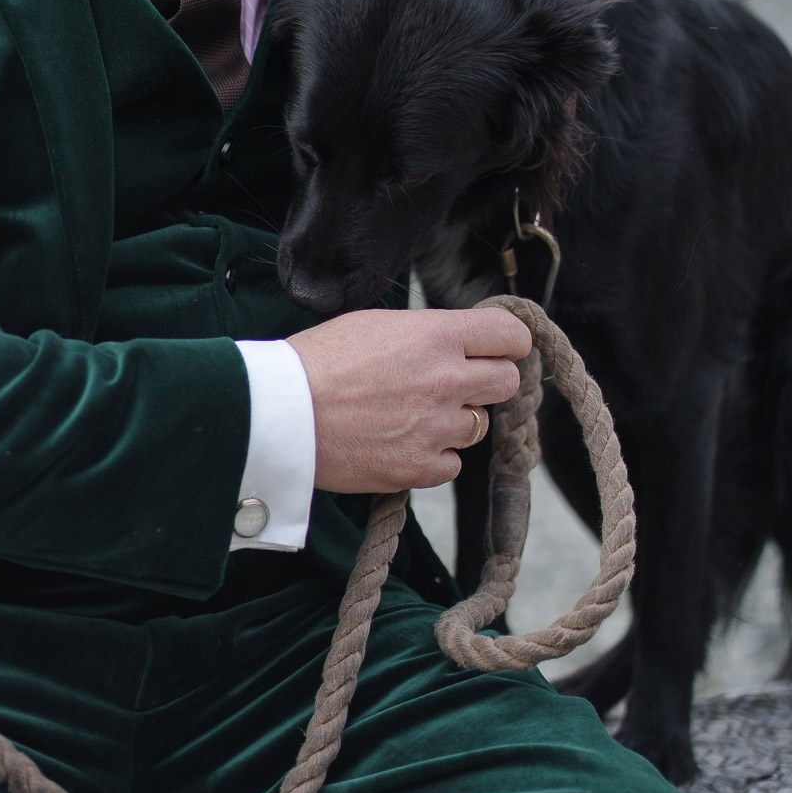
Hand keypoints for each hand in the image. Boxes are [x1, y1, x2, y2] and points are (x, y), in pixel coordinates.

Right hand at [286, 307, 530, 492]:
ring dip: (454, 421)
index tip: (499, 348)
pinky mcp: (419, 468)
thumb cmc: (317, 361)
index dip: (509, 341)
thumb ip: (426, 334)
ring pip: (478, 426)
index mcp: (437, 336)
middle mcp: (447, 380)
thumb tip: (455, 343)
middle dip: (487, 381)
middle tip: (457, 384)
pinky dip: (432, 456)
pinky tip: (399, 443)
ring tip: (411, 415)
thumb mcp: (375, 324)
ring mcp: (437, 428)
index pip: (511, 334)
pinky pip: (451, 464)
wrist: (280, 413)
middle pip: (507, 381)